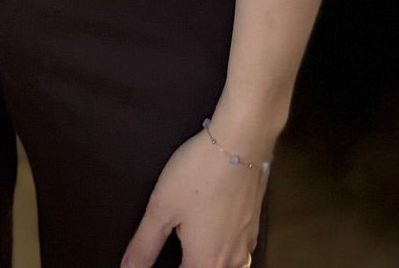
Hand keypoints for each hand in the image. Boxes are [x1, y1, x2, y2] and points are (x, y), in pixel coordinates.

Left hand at [120, 127, 265, 267]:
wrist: (241, 142)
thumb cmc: (198, 174)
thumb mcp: (162, 208)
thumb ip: (144, 245)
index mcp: (205, 262)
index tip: (160, 250)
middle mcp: (230, 262)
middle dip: (186, 261)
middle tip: (176, 242)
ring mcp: (246, 244)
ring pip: (222, 263)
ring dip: (205, 255)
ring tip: (190, 237)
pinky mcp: (254, 226)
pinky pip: (235, 248)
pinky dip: (220, 243)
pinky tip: (211, 223)